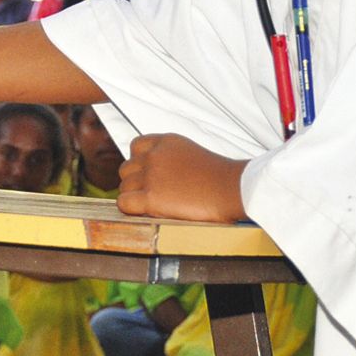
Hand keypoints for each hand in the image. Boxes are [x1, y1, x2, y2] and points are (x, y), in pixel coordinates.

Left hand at [117, 134, 246, 221]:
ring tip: (154, 206)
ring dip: (134, 197)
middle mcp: (154, 156)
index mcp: (166, 142)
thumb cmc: (220, 178)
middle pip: (126, 169)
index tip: (150, 175)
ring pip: (124, 187)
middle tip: (153, 194)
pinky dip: (131, 209)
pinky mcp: (150, 198)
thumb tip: (163, 174)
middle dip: (135, 182)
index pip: (136, 146)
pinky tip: (146, 213)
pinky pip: (124, 203)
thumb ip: (172, 158)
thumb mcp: (192, 154)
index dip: (139, 163)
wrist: (232, 189)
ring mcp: (151, 176)